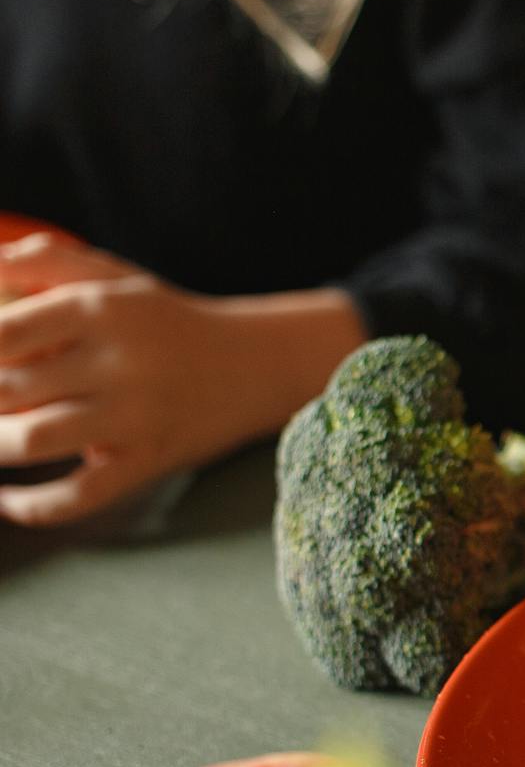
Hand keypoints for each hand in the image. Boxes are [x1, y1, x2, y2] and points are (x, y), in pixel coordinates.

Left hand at [0, 236, 257, 525]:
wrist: (258, 364)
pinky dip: (32, 506)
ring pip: (32, 440)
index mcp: (102, 308)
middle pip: (6, 388)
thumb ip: (45, 261)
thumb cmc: (169, 322)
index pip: (4, 332)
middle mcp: (120, 361)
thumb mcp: (117, 277)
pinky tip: (6, 499)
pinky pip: (79, 496)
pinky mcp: (150, 459)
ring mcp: (137, 415)